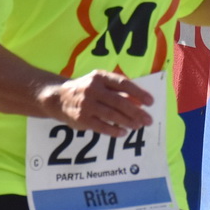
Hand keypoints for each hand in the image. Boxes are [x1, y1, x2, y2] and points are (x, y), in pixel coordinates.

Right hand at [38, 69, 154, 136]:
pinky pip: (101, 126)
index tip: (150, 102)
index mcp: (100, 76)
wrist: (59, 98)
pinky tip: (123, 133)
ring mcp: (86, 104)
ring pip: (111, 114)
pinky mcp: (81, 118)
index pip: (123, 83)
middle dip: (136, 112)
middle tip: (148, 120)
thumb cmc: (86, 89)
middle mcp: (92, 89)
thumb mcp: (100, 82)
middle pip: (119, 101)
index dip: (138, 93)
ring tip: (138, 126)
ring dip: (127, 122)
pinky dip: (113, 130)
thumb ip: (118, 89)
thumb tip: (140, 101)